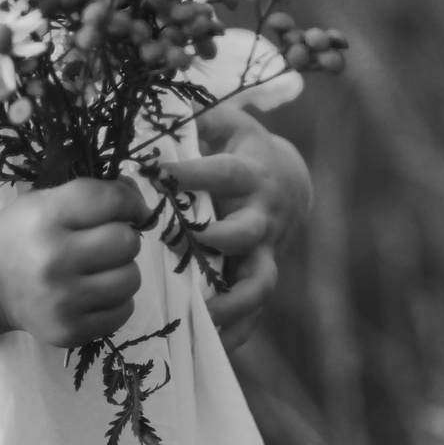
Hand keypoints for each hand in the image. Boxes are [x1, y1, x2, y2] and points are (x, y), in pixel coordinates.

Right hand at [0, 178, 144, 347]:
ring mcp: (62, 300)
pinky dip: (117, 299)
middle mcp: (54, 259)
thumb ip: (96, 195)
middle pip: (127, 242)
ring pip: (131, 278)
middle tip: (105, 242)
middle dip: (124, 238)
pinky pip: (124, 311)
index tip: (132, 211)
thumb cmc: (23, 233)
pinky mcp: (70, 331)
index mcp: (47, 217)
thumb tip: (142, 203)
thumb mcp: (48, 200)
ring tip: (99, 268)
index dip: (132, 203)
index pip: (111, 201)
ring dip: (123, 270)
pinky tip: (94, 292)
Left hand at [167, 106, 314, 350]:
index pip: (221, 173)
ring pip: (258, 281)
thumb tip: (160, 97)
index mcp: (250, 175)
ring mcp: (265, 251)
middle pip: (247, 232)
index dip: (192, 173)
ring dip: (233, 301)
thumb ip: (200, 116)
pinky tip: (215, 348)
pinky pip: (255, 312)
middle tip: (189, 247)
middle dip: (220, 241)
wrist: (290, 186)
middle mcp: (261, 216)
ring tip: (204, 316)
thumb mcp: (229, 125)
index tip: (153, 174)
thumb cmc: (245, 152)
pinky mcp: (262, 276)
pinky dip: (239, 332)